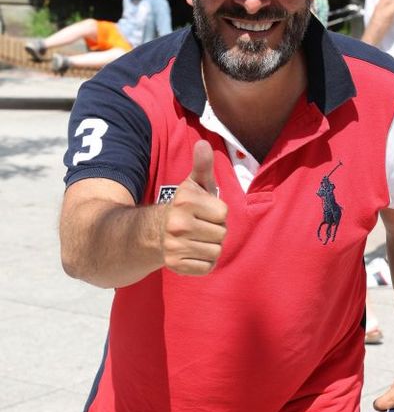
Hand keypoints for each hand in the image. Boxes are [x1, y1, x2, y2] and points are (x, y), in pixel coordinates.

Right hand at [161, 140, 227, 275]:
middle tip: (200, 227)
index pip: (223, 213)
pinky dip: (204, 262)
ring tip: (197, 239)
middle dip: (215, 231)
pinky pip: (207, 267)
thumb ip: (202, 166)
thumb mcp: (192, 185)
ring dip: (210, 247)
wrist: (153, 232)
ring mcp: (175, 246)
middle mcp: (178, 225)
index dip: (217, 213)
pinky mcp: (176, 265)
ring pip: (216, 252)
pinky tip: (193, 252)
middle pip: (221, 234)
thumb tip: (204, 144)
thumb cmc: (183, 207)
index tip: (204, 212)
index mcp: (185, 202)